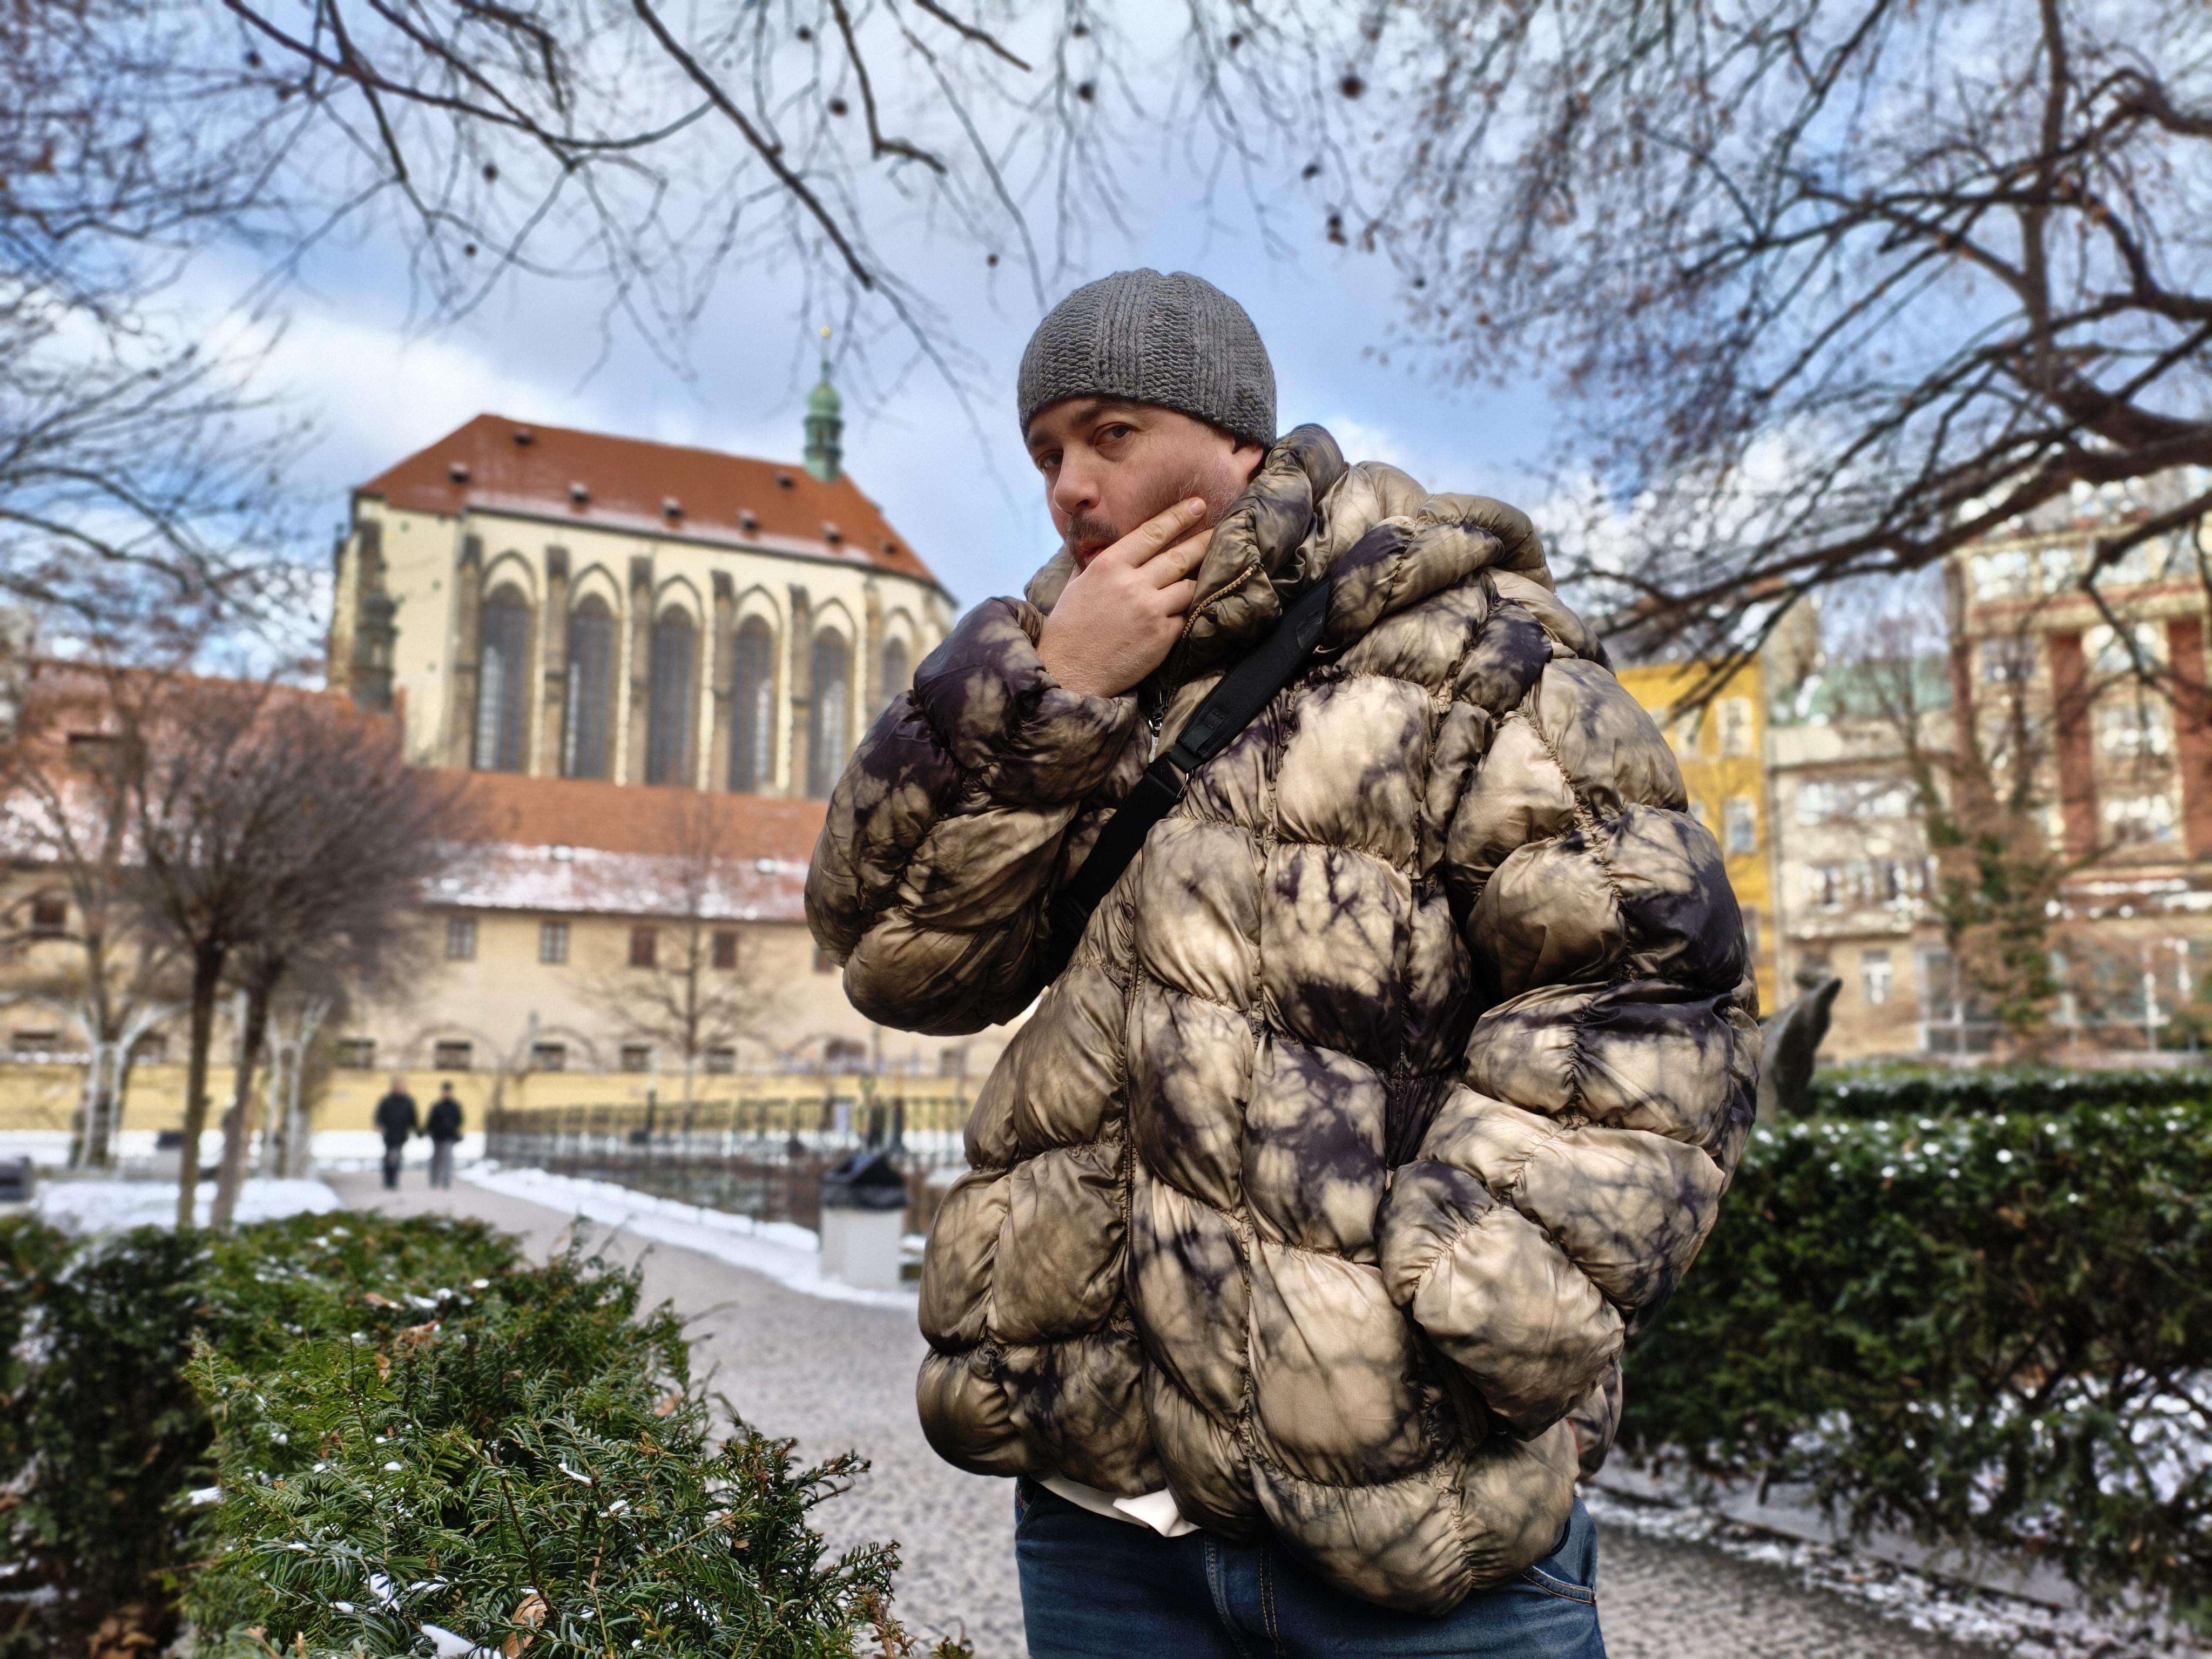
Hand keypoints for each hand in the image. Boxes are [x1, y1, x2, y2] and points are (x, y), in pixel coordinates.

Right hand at [1036, 498, 1209, 696]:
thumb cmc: (1069, 628)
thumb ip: (1093, 561)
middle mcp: (1133, 584)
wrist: (1069, 672)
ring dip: (1196, 581)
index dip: (1179, 516)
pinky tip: (1189, 608)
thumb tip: (1101, 542)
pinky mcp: (1162, 637)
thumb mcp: (1076, 585)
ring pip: (1189, 586)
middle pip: (1180, 556)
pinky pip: (1186, 616)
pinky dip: (1186, 612)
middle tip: (1219, 529)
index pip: (1152, 533)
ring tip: (1206, 574)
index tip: (1197, 504)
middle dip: (1203, 540)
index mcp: (1109, 566)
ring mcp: (1150, 611)